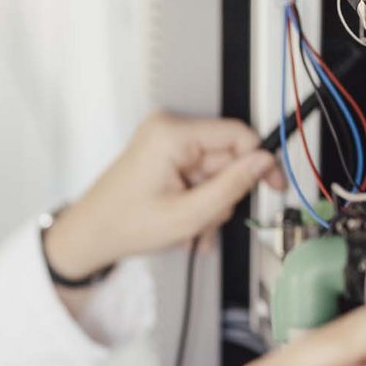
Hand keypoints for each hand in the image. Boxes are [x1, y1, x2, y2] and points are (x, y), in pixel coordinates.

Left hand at [42, 113, 285, 281]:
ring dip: (210, 205)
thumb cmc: (123, 225)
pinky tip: (185, 223)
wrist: (90, 235)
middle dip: (223, 195)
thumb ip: (230, 187)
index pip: (237, 134)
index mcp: (171, 134)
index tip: (275, 184)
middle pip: (226, 157)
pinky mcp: (164, 156)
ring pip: (214, 172)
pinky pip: (198, 177)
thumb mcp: (187, 215)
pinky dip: (198, 202)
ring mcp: (165, 143)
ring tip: (190, 228)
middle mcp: (168, 130)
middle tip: (207, 220)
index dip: (261, 161)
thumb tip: (263, 163)